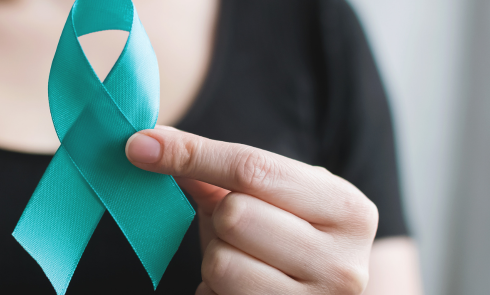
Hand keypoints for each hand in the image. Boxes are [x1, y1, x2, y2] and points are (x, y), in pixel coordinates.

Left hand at [125, 126, 377, 294]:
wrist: (323, 288)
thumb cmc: (292, 234)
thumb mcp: (275, 196)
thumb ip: (220, 170)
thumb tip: (151, 143)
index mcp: (348, 211)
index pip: (254, 169)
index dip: (191, 153)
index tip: (141, 144)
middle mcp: (343, 265)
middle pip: (234, 216)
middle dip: (219, 216)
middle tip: (236, 225)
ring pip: (220, 263)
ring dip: (217, 255)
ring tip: (243, 257)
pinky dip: (215, 286)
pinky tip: (241, 284)